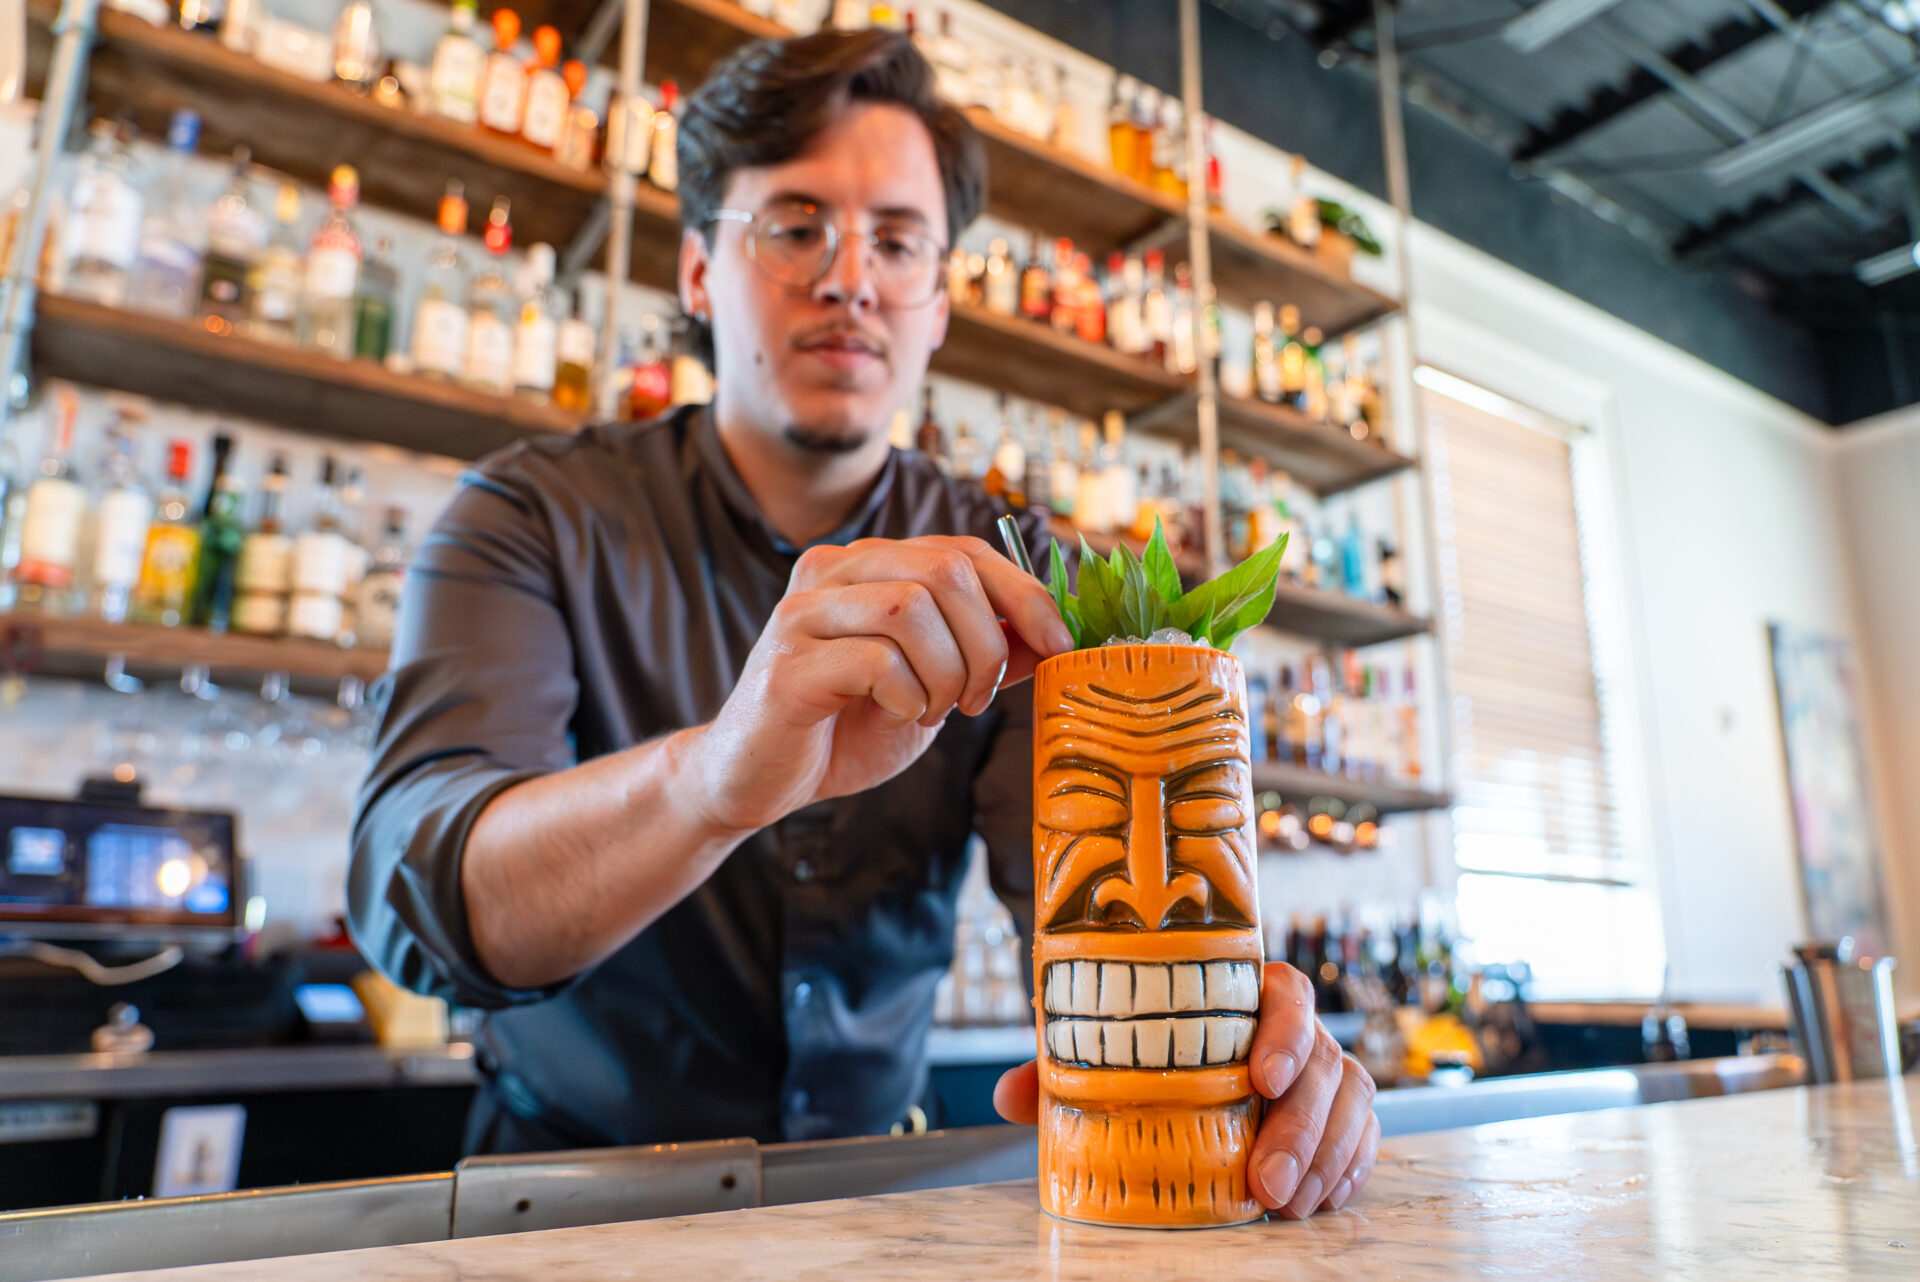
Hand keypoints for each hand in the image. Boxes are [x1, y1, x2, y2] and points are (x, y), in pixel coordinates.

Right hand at [686, 535, 1073, 834]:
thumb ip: (981, 655)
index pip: (963, 551)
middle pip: (945, 571)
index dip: (1025, 594)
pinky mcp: (787, 665)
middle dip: (985, 643)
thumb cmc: (844, 728)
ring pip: (910, 609)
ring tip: (933, 710)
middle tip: (977, 698)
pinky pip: (876, 661)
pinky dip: (907, 697)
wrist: (756, 779)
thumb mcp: (931, 686)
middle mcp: (831, 573)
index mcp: (868, 565)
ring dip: (945, 672)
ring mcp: (803, 615)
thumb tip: (1049, 637)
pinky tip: (895, 717)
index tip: (1059, 643)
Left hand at [993, 961, 1379, 1217]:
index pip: (1286, 993)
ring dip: (1324, 1158)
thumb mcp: (1107, 1058)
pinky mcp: (1348, 1116)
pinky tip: (1318, 1203)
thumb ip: (1064, 1071)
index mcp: (1247, 994)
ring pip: (1352, 1102)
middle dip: (1300, 1126)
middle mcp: (1298, 1029)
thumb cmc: (1149, 1058)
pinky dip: (1347, 1171)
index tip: (1259, 1079)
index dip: (1284, 1032)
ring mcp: (1329, 1072)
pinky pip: (1365, 1138)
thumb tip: (1009, 1095)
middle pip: (1324, 1062)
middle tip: (1266, 1183)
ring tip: (1286, 1206)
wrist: (1185, 1078)